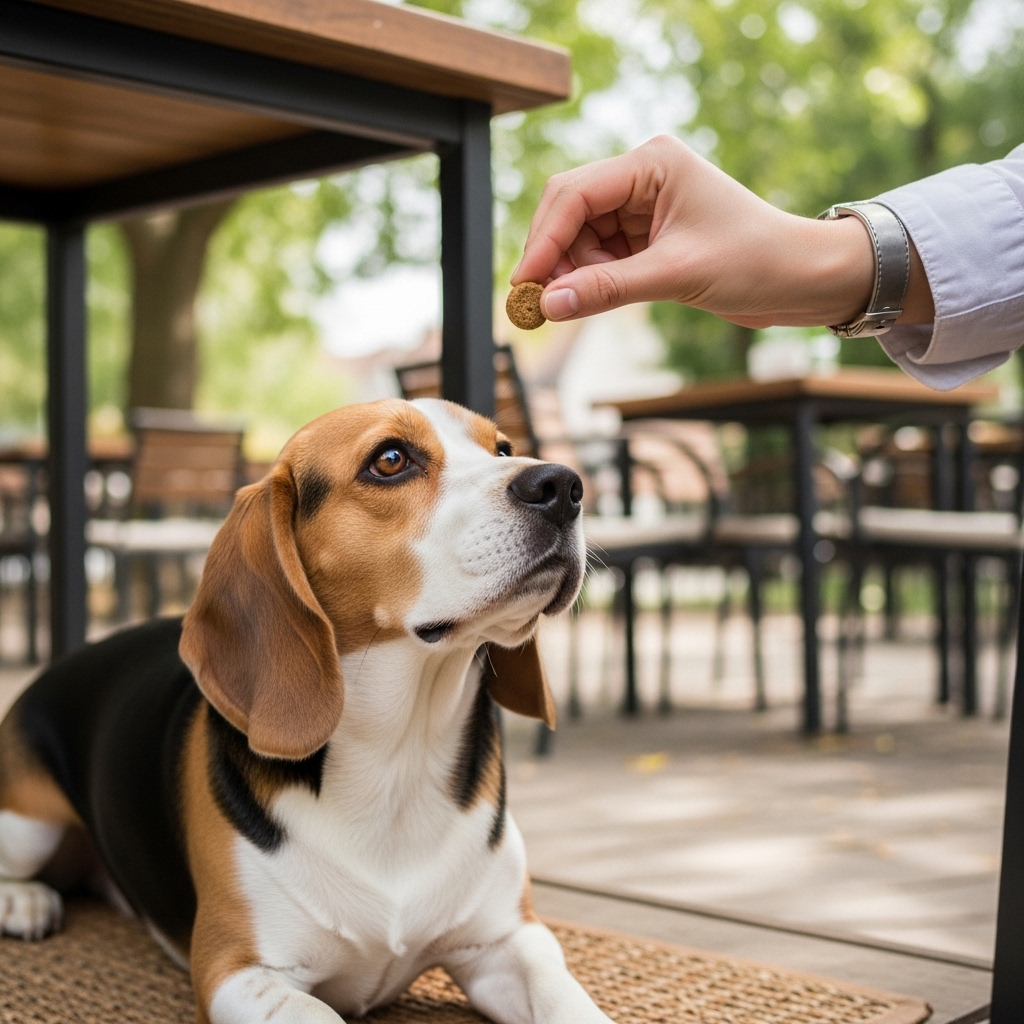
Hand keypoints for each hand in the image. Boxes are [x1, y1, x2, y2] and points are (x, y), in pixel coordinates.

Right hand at [511, 135, 932, 327]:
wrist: (803, 279)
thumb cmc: (756, 260)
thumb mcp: (676, 275)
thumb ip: (607, 289)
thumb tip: (549, 305)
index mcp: (652, 162)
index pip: (576, 193)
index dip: (545, 239)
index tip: (527, 283)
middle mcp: (642, 177)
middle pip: (570, 212)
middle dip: (553, 256)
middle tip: (536, 303)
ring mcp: (643, 207)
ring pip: (581, 238)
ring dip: (572, 273)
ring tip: (572, 306)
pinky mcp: (647, 237)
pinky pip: (600, 257)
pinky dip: (591, 280)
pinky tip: (591, 300)